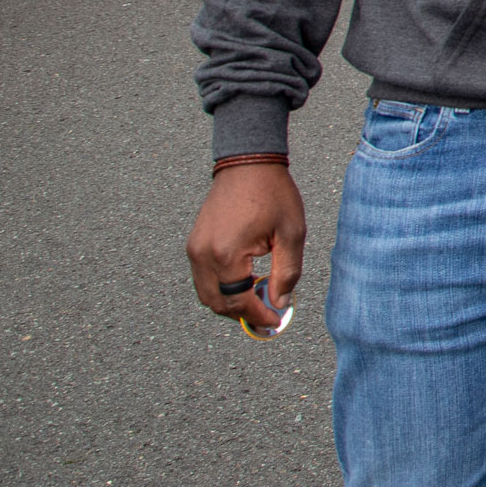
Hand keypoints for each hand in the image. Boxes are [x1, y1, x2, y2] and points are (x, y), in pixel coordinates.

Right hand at [187, 163, 306, 334]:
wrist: (248, 163)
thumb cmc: (272, 194)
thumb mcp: (291, 234)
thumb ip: (286, 273)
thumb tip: (280, 303)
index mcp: (227, 254)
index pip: (238, 302)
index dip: (258, 316)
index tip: (275, 323)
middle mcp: (203, 255)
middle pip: (217, 303)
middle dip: (242, 315)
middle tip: (267, 317)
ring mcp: (194, 249)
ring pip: (207, 294)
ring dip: (230, 303)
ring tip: (258, 301)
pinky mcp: (194, 243)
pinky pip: (203, 278)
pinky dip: (221, 288)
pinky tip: (245, 284)